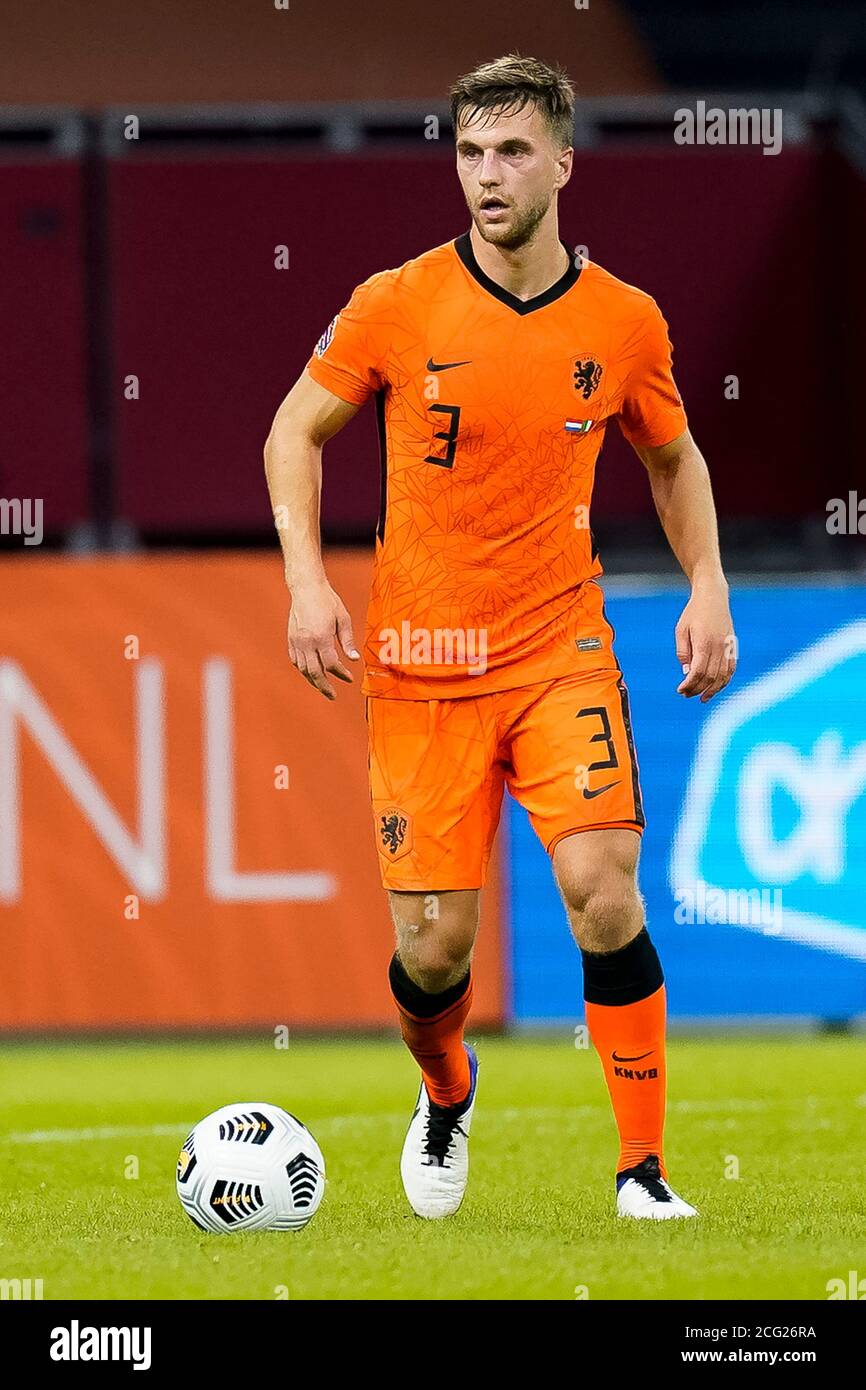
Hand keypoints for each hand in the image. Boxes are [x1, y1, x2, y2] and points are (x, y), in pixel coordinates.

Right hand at [287, 580, 358, 699]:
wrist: (306, 588)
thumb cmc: (327, 601)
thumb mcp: (343, 619)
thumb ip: (348, 641)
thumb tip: (354, 659)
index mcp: (321, 637)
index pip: (331, 664)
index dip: (341, 674)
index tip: (349, 678)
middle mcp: (306, 642)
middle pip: (314, 672)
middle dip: (324, 687)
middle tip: (333, 696)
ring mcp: (296, 642)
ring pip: (303, 669)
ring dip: (313, 681)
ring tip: (323, 688)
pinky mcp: (291, 639)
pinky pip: (296, 661)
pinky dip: (304, 670)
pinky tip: (312, 673)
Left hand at [675, 581, 735, 702]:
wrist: (713, 597)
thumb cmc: (693, 613)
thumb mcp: (681, 630)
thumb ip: (683, 652)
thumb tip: (687, 672)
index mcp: (704, 642)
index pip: (698, 671)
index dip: (690, 684)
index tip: (680, 690)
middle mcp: (719, 646)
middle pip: (710, 676)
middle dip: (698, 689)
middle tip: (686, 695)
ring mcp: (728, 647)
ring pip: (723, 676)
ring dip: (713, 690)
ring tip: (702, 698)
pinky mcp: (733, 646)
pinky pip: (731, 668)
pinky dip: (725, 681)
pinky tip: (716, 688)